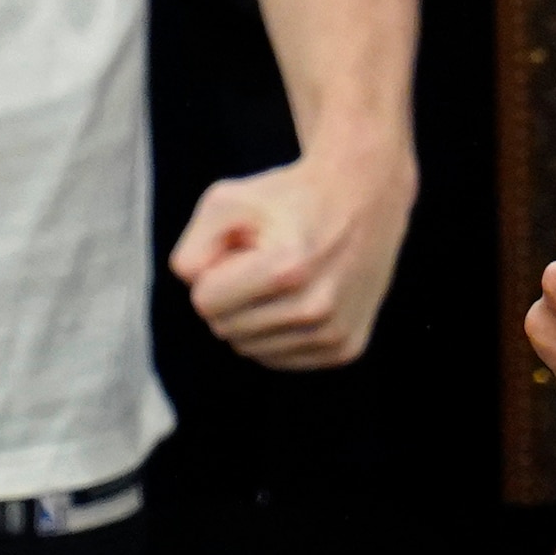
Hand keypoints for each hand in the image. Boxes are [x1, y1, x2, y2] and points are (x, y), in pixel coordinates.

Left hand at [169, 143, 410, 370]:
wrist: (364, 196)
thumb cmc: (287, 198)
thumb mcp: (226, 201)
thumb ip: (191, 248)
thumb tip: (194, 289)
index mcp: (287, 268)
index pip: (205, 302)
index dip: (212, 273)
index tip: (240, 250)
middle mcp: (316, 307)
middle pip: (224, 328)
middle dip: (231, 296)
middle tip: (263, 261)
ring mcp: (334, 333)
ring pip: (250, 349)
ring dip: (253, 317)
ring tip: (284, 278)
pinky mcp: (346, 348)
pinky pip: (279, 358)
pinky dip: (278, 333)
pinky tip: (300, 298)